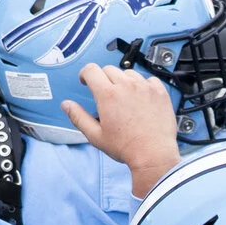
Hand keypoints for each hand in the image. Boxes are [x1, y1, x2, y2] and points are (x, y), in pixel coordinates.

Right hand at [63, 63, 180, 195]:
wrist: (153, 154)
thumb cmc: (126, 147)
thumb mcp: (96, 136)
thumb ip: (78, 117)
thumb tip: (66, 105)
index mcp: (108, 94)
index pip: (91, 70)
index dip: (86, 74)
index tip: (87, 80)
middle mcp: (126, 86)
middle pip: (109, 70)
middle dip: (103, 79)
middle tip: (106, 94)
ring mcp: (144, 87)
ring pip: (129, 73)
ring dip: (124, 81)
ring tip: (125, 98)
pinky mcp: (159, 92)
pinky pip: (148, 80)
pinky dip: (143, 86)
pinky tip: (141, 99)